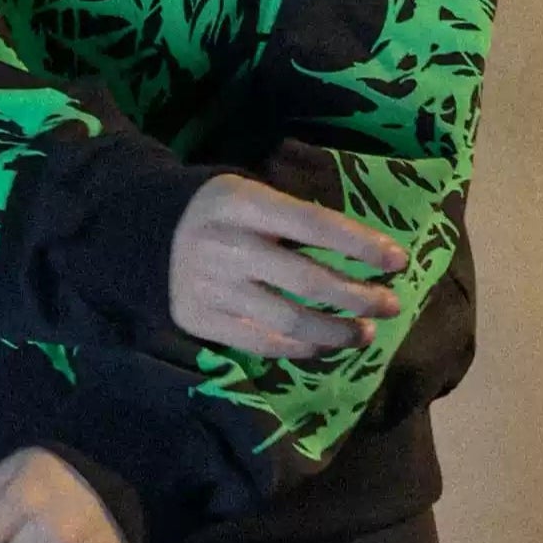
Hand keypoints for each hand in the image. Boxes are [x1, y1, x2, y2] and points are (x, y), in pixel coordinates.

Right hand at [171, 175, 409, 358]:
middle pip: (308, 280)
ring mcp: (212, 288)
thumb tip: (364, 251)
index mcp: (242, 203)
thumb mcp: (250, 193)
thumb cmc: (217, 211)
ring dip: (337, 332)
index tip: (399, 260)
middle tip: (391, 304)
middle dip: (359, 296)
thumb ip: (295, 217)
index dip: (361, 245)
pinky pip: (261, 343)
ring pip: (289, 321)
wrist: (144, 233)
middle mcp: (227, 247)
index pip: (314, 226)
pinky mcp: (200, 321)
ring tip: (366, 333)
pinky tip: (324, 347)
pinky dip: (300, 349)